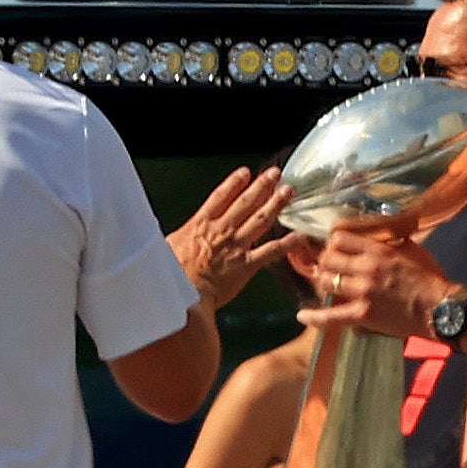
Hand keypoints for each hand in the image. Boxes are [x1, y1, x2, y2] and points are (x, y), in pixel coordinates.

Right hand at [168, 167, 295, 309]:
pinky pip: (272, 251)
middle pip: (246, 202)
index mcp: (201, 224)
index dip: (235, 183)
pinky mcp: (247, 264)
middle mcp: (222, 230)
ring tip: (288, 191)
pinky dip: (287, 243)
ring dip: (276, 203)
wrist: (183, 295)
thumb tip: (176, 236)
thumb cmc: (170, 275)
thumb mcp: (166, 247)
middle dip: (262, 186)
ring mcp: (237, 246)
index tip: (246, 172)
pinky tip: (299, 235)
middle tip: (275, 174)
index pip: (221, 197)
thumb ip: (180, 237)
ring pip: (261, 219)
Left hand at [301, 231, 452, 339]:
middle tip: (329, 268)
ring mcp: (363, 291)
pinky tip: (302, 316)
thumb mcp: (413, 249)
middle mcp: (366, 267)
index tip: (335, 250)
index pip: (339, 238)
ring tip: (325, 285)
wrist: (441, 309)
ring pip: (326, 282)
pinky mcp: (363, 314)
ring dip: (323, 282)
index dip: (333, 244)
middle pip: (327, 259)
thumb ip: (391, 241)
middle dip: (325, 262)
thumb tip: (378, 235)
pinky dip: (314, 317)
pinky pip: (331, 316)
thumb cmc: (431, 278)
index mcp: (378, 249)